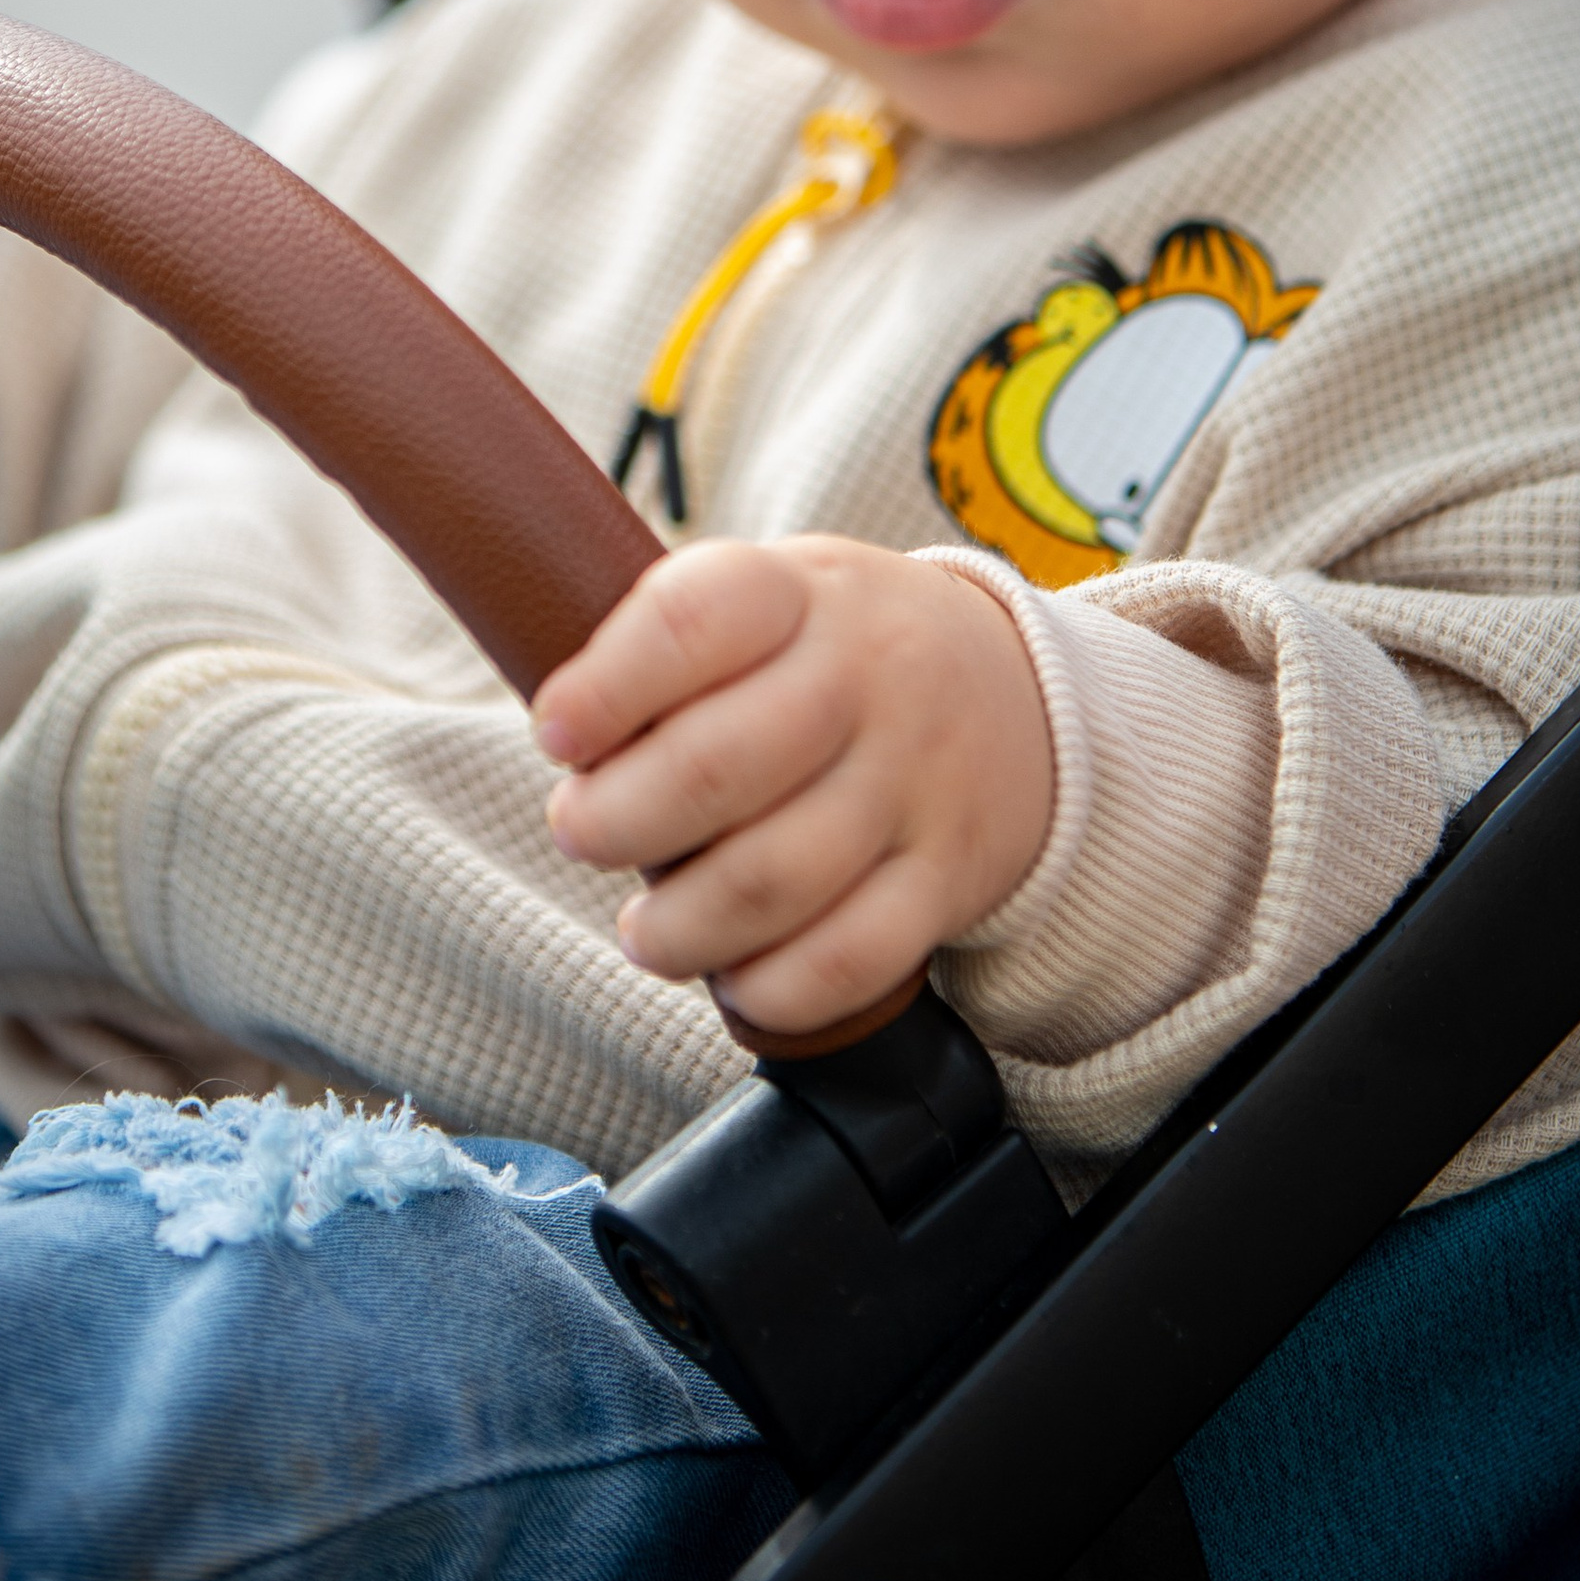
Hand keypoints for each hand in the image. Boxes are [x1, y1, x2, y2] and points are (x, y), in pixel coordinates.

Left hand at [533, 536, 1053, 1038]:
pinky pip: (852, 958)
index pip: (690, 620)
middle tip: (580, 830)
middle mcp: (868, 679)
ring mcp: (915, 782)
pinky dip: (773, 987)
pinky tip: (736, 974)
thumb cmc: (841, 652)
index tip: (556, 732)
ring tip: (647, 928)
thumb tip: (561, 738)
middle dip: (614, 819)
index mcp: (801, 593)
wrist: (1022, 696)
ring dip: (680, 925)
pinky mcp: (946, 878)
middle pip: (715, 766)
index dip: (603, 686)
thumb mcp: (775, 595)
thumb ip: (672, 646)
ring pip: (772, 880)